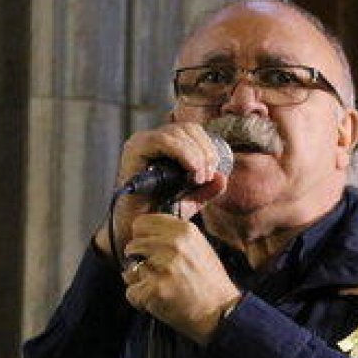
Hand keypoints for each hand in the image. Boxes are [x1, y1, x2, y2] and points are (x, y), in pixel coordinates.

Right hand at [92, 121, 227, 257]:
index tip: (214, 171)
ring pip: (177, 132)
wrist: (137, 229)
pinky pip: (162, 141)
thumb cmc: (160, 213)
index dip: (208, 146)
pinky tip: (192, 171)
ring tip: (199, 178)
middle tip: (206, 176)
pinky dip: (183, 153)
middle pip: (187, 128)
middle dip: (205, 151)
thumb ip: (207, 188)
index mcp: (165, 146)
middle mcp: (151, 140)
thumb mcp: (190, 200)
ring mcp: (141, 142)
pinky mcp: (134, 150)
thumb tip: (223, 176)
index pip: (192, 131)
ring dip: (196, 154)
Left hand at [122, 214, 240, 344]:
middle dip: (138, 261)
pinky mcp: (155, 289)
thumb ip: (173, 236)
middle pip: (132, 245)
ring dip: (139, 281)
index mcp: (184, 230)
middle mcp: (173, 244)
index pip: (141, 223)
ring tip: (159, 288)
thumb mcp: (199, 246)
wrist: (221, 313)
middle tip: (155, 274)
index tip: (148, 251)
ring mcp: (164, 266)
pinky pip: (131, 292)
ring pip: (129, 269)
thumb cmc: (210, 282)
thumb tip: (144, 234)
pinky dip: (140, 300)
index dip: (141, 238)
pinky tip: (159, 301)